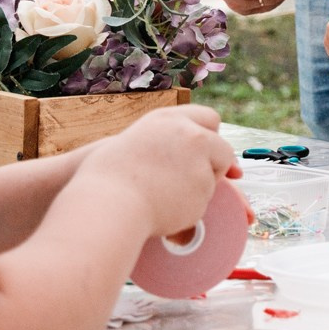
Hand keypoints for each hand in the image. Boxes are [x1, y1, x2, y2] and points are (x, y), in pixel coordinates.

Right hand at [79, 104, 237, 241]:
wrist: (106, 205)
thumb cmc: (105, 180)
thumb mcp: (130, 145)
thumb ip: (161, 146)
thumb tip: (192, 161)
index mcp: (169, 119)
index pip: (209, 118)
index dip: (208, 136)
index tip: (202, 151)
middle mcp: (191, 135)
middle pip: (223, 149)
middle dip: (214, 166)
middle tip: (186, 182)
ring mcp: (200, 162)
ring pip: (212, 180)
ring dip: (195, 191)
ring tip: (158, 198)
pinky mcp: (203, 189)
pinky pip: (201, 204)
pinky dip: (187, 211)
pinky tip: (161, 211)